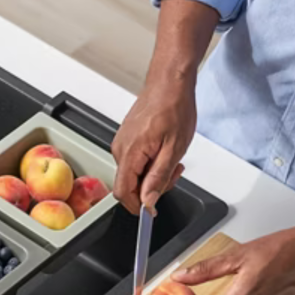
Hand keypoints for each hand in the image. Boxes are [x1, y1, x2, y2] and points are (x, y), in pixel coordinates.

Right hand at [111, 77, 194, 213]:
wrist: (169, 83)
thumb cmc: (173, 107)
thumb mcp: (174, 149)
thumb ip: (159, 178)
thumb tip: (148, 201)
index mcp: (130, 153)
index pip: (123, 192)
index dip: (137, 206)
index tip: (151, 211)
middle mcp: (120, 149)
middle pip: (129, 184)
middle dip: (151, 187)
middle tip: (173, 173)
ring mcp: (121, 143)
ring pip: (133, 173)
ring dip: (153, 173)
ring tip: (171, 157)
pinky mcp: (126, 138)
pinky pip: (134, 160)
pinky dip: (150, 162)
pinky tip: (164, 150)